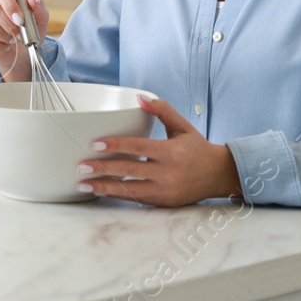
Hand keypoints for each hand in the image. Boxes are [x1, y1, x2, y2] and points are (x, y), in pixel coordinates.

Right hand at [0, 0, 45, 82]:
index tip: (20, 20)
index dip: (10, 5)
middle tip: (18, 34)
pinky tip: (4, 47)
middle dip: (8, 23)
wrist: (22, 53)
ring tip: (11, 40)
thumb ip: (39, 8)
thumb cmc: (29, 33)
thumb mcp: (40, 21)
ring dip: (3, 35)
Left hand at [74, 95, 242, 206]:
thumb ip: (161, 110)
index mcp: (171, 152)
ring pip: (130, 190)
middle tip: (81, 166)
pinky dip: (118, 195)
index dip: (116, 146)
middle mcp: (167, 173)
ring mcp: (165, 191)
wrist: (218, 175)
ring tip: (84, 184)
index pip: (138, 148)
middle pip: (129, 170)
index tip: (95, 145)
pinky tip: (101, 191)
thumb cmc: (198, 148)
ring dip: (104, 187)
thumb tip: (140, 98)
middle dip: (102, 169)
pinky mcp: (163, 202)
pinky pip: (136, 199)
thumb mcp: (182, 126)